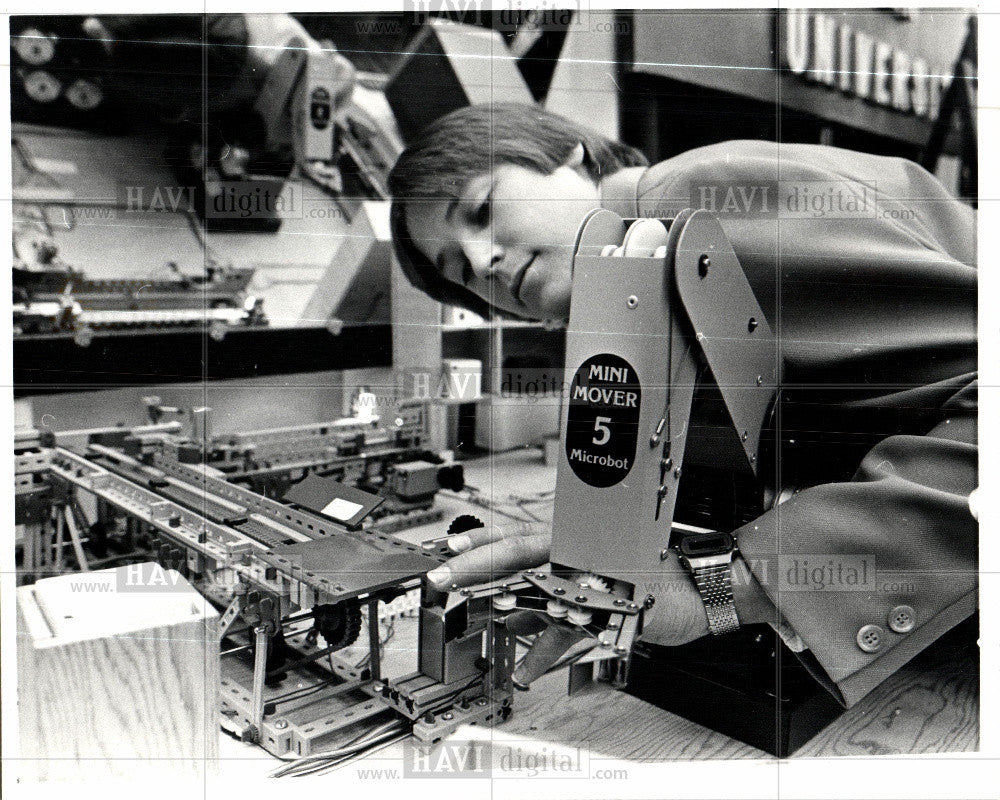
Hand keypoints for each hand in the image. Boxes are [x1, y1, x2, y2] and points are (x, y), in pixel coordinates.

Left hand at [424, 523, 773, 685]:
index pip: (520, 530)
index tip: (448, 546)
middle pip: (520, 553)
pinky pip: (575, 631)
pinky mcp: (617, 605)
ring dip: (510, 616)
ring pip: (543, 593)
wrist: (705, 583)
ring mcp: (599, 575)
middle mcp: (583, 549)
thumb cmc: (652, 572)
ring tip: (486, 631)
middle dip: (476, 566)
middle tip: (442, 578)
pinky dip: (550, 653)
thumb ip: (554, 580)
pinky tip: (530, 671)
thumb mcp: (600, 567)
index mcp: (577, 535)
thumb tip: (507, 600)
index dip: (481, 537)